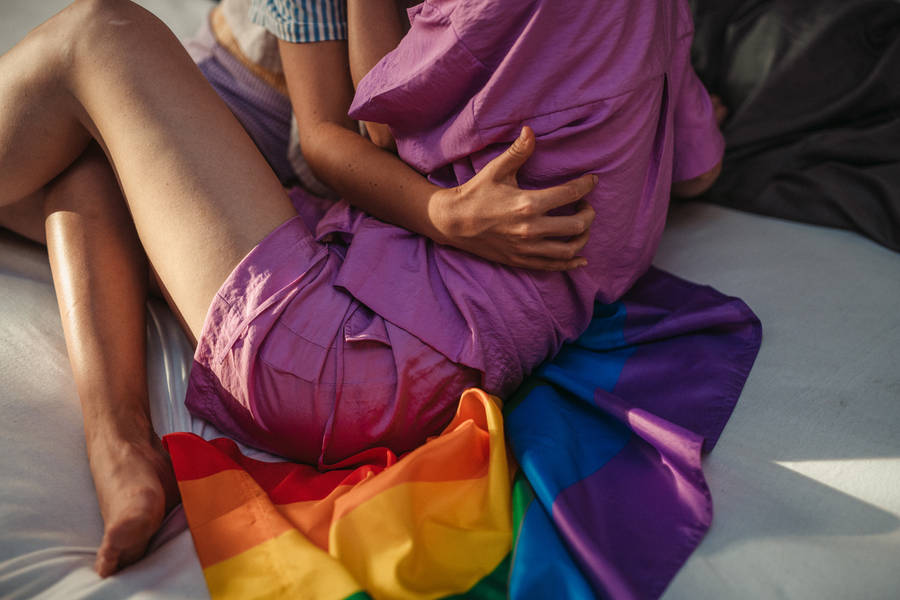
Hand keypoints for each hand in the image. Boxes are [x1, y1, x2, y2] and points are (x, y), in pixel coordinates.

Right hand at [430, 127, 596, 270]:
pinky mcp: (520, 260)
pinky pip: (552, 266)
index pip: (570, 194)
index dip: (586, 186)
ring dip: (582, 238)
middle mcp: (531, 229)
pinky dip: (570, 263)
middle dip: (589, 214)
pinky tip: (580, 258)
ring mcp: (526, 248)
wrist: (452, 222)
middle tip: (587, 206)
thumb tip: (530, 130)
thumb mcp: (496, 170)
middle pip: (576, 225)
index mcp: (528, 204)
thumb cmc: (475, 193)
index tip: (592, 180)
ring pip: (568, 250)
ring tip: (582, 228)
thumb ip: (518, 152)